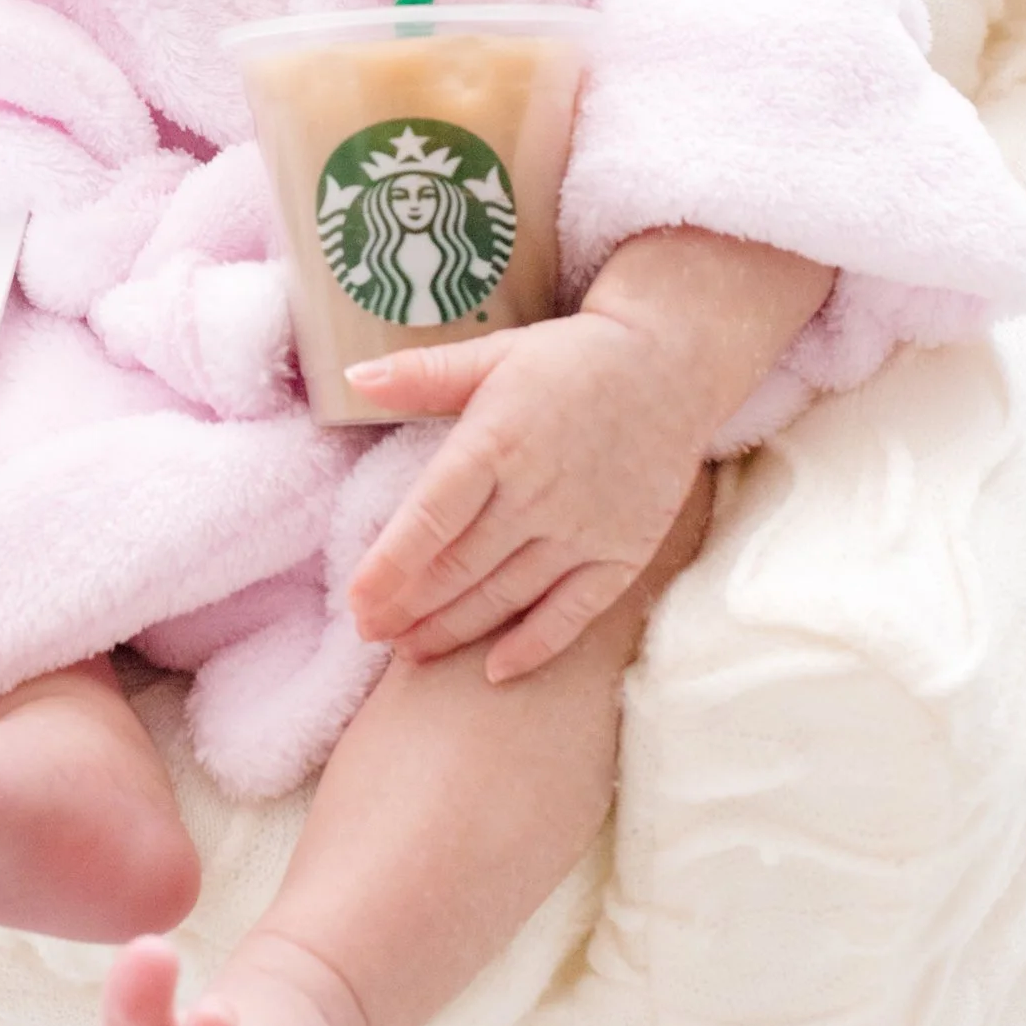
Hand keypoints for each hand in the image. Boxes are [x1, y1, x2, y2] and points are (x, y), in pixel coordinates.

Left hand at [343, 230, 834, 682]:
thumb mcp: (494, 354)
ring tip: (410, 651)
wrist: (672, 363)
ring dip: (453, 629)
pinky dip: (534, 646)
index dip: (389, 567)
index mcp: (497, 441)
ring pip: (506, 596)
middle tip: (369, 633)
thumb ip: (423, 375)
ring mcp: (583, 529)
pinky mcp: (623, 553)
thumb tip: (353, 377)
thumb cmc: (573, 359)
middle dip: (408, 608)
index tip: (356, 602)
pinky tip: (495, 670)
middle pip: (459, 567)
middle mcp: (537, 493)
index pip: (430, 519)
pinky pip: (573, 613)